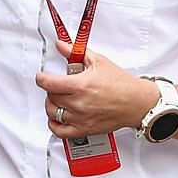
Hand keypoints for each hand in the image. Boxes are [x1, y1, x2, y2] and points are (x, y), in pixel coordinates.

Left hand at [35, 39, 149, 138]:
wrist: (137, 102)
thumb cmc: (121, 84)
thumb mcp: (99, 62)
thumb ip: (76, 53)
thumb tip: (61, 45)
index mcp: (81, 85)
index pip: (48, 83)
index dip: (41, 78)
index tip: (42, 77)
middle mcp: (79, 104)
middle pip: (50, 97)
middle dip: (51, 89)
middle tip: (58, 85)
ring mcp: (81, 118)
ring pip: (53, 113)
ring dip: (52, 105)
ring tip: (59, 99)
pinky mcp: (85, 129)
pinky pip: (60, 131)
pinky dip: (54, 124)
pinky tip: (58, 117)